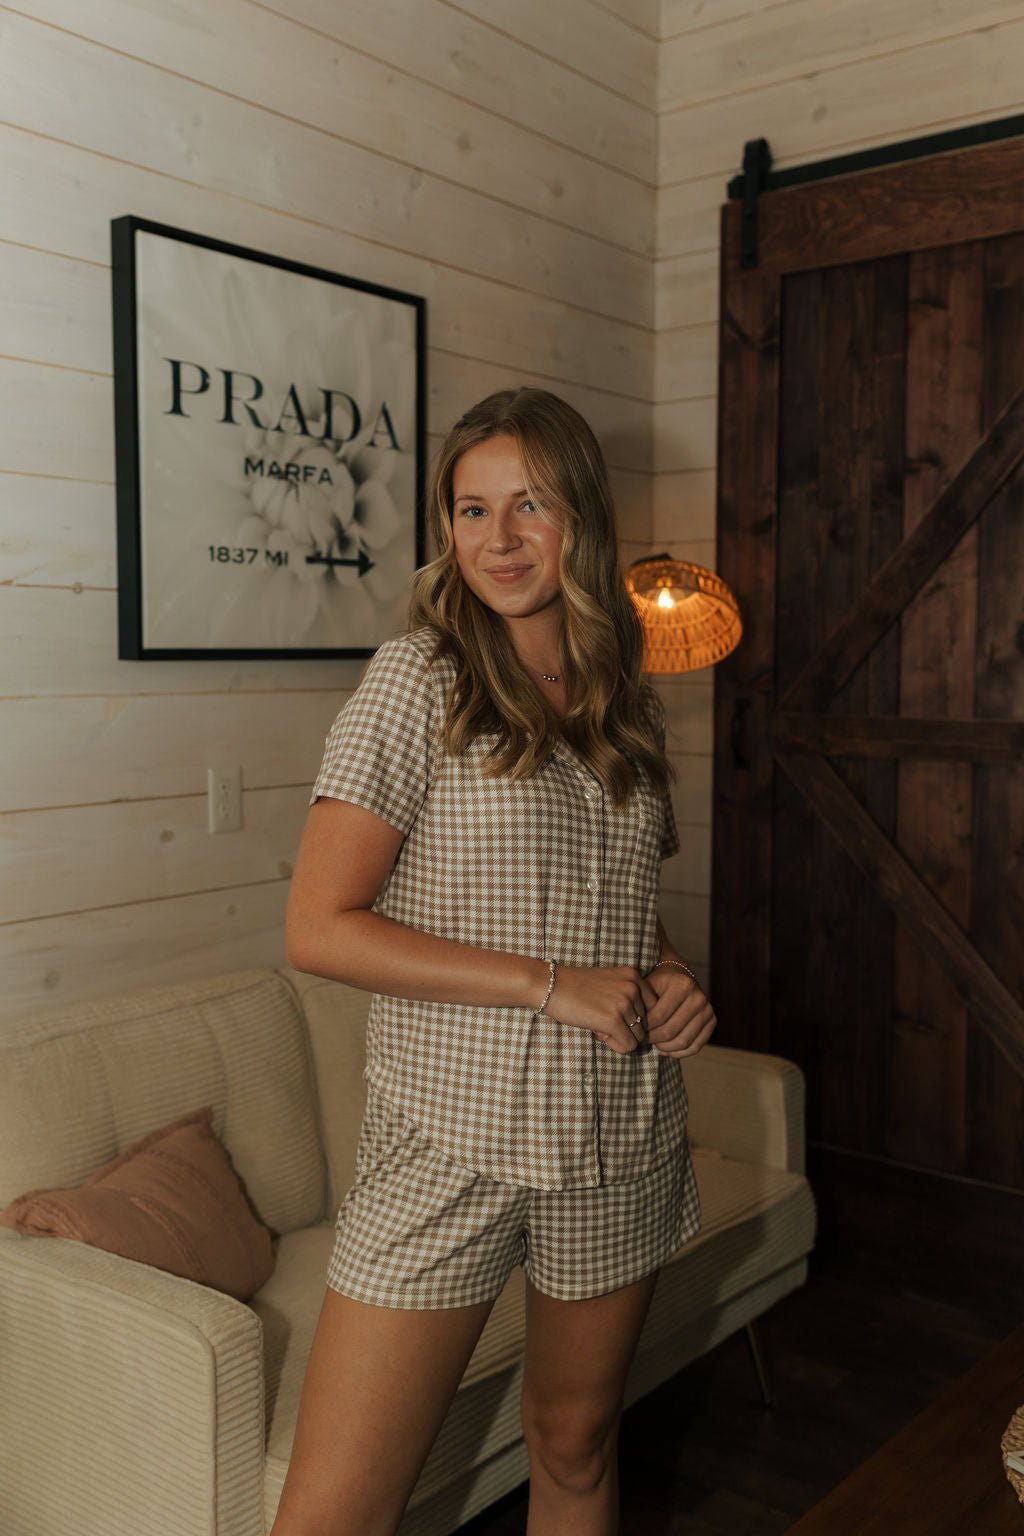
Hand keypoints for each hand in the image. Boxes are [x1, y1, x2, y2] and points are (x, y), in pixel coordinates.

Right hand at [542, 965, 659, 1054]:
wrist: (550, 985)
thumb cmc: (576, 986)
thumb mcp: (609, 983)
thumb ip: (628, 997)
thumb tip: (643, 1029)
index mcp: (634, 975)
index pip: (652, 1007)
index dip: (633, 1015)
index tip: (612, 1012)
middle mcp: (634, 987)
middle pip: (645, 1023)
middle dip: (626, 1027)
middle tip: (601, 1019)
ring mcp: (625, 1003)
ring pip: (638, 1036)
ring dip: (619, 1036)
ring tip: (598, 1024)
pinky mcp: (614, 1020)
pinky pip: (629, 1046)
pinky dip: (616, 1046)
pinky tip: (599, 1034)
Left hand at [643, 963, 716, 1057]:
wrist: (680, 975)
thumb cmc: (659, 983)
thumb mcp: (648, 985)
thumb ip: (641, 1002)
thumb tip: (636, 1026)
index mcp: (683, 985)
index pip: (659, 1016)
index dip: (645, 1026)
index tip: (636, 1028)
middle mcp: (699, 997)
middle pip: (670, 1031)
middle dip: (653, 1039)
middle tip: (642, 1039)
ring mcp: (708, 1010)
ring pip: (683, 1042)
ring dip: (664, 1048)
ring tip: (653, 1043)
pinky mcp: (712, 1022)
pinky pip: (695, 1047)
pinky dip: (679, 1053)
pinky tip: (665, 1049)